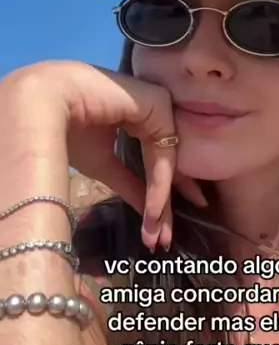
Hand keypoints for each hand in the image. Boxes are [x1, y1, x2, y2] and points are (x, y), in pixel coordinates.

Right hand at [3, 61, 206, 248]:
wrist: (45, 104)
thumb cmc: (67, 131)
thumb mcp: (104, 165)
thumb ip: (130, 184)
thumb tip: (150, 213)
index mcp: (141, 120)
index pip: (157, 162)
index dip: (158, 198)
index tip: (160, 232)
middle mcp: (155, 111)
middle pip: (166, 164)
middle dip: (165, 205)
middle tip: (165, 241)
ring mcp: (160, 106)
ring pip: (167, 162)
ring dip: (162, 201)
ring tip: (159, 234)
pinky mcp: (160, 104)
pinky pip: (163, 153)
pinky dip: (159, 184)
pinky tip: (153, 210)